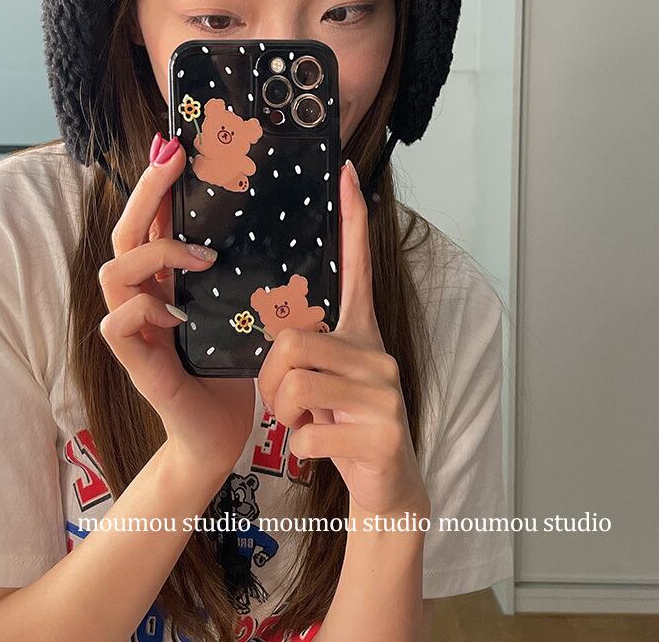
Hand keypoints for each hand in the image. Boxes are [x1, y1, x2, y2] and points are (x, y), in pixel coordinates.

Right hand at [98, 133, 254, 474]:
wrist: (221, 432)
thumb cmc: (231, 368)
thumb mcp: (238, 308)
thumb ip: (237, 272)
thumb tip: (267, 220)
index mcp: (168, 282)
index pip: (151, 223)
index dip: (157, 185)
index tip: (176, 147)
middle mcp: (145, 298)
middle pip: (124, 233)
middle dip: (146, 192)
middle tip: (174, 161)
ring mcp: (136, 329)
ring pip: (111, 271)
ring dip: (154, 254)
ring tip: (201, 258)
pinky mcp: (137, 363)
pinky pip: (116, 324)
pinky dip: (143, 310)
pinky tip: (177, 313)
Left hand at [258, 161, 429, 518]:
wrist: (387, 484)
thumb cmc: (346, 423)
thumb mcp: (327, 378)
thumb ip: (310, 347)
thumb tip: (278, 328)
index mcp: (362, 334)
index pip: (357, 267)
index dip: (351, 220)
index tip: (345, 174)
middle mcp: (378, 353)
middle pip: (292, 340)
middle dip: (271, 377)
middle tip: (282, 401)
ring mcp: (385, 393)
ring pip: (294, 384)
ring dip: (282, 413)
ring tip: (300, 423)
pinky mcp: (382, 433)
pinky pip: (306, 433)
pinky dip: (299, 448)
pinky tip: (320, 449)